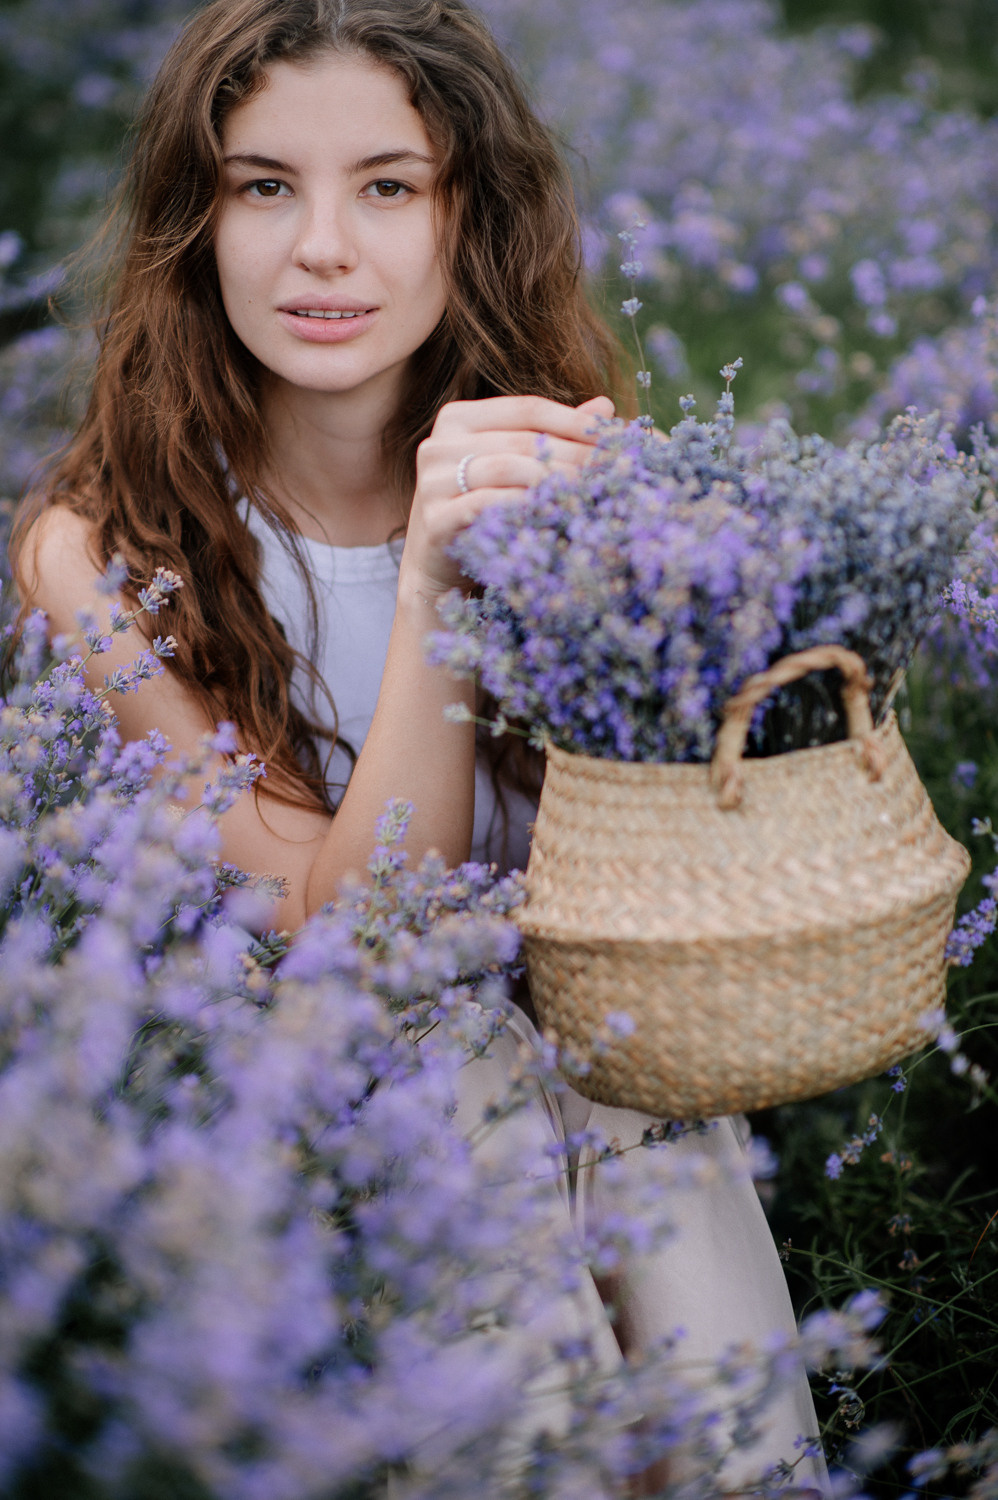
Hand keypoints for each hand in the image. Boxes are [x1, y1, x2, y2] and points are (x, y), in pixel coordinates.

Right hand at [399, 393, 614, 601]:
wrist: (437, 566)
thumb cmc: (483, 509)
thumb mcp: (514, 465)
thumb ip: (552, 434)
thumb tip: (605, 406)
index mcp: (457, 418)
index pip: (526, 407)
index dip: (572, 420)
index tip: (612, 435)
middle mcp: (438, 444)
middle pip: (522, 439)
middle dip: (573, 454)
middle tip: (611, 469)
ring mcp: (431, 482)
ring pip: (507, 468)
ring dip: (555, 480)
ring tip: (590, 492)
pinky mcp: (434, 519)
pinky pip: (489, 505)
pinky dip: (526, 507)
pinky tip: (556, 514)